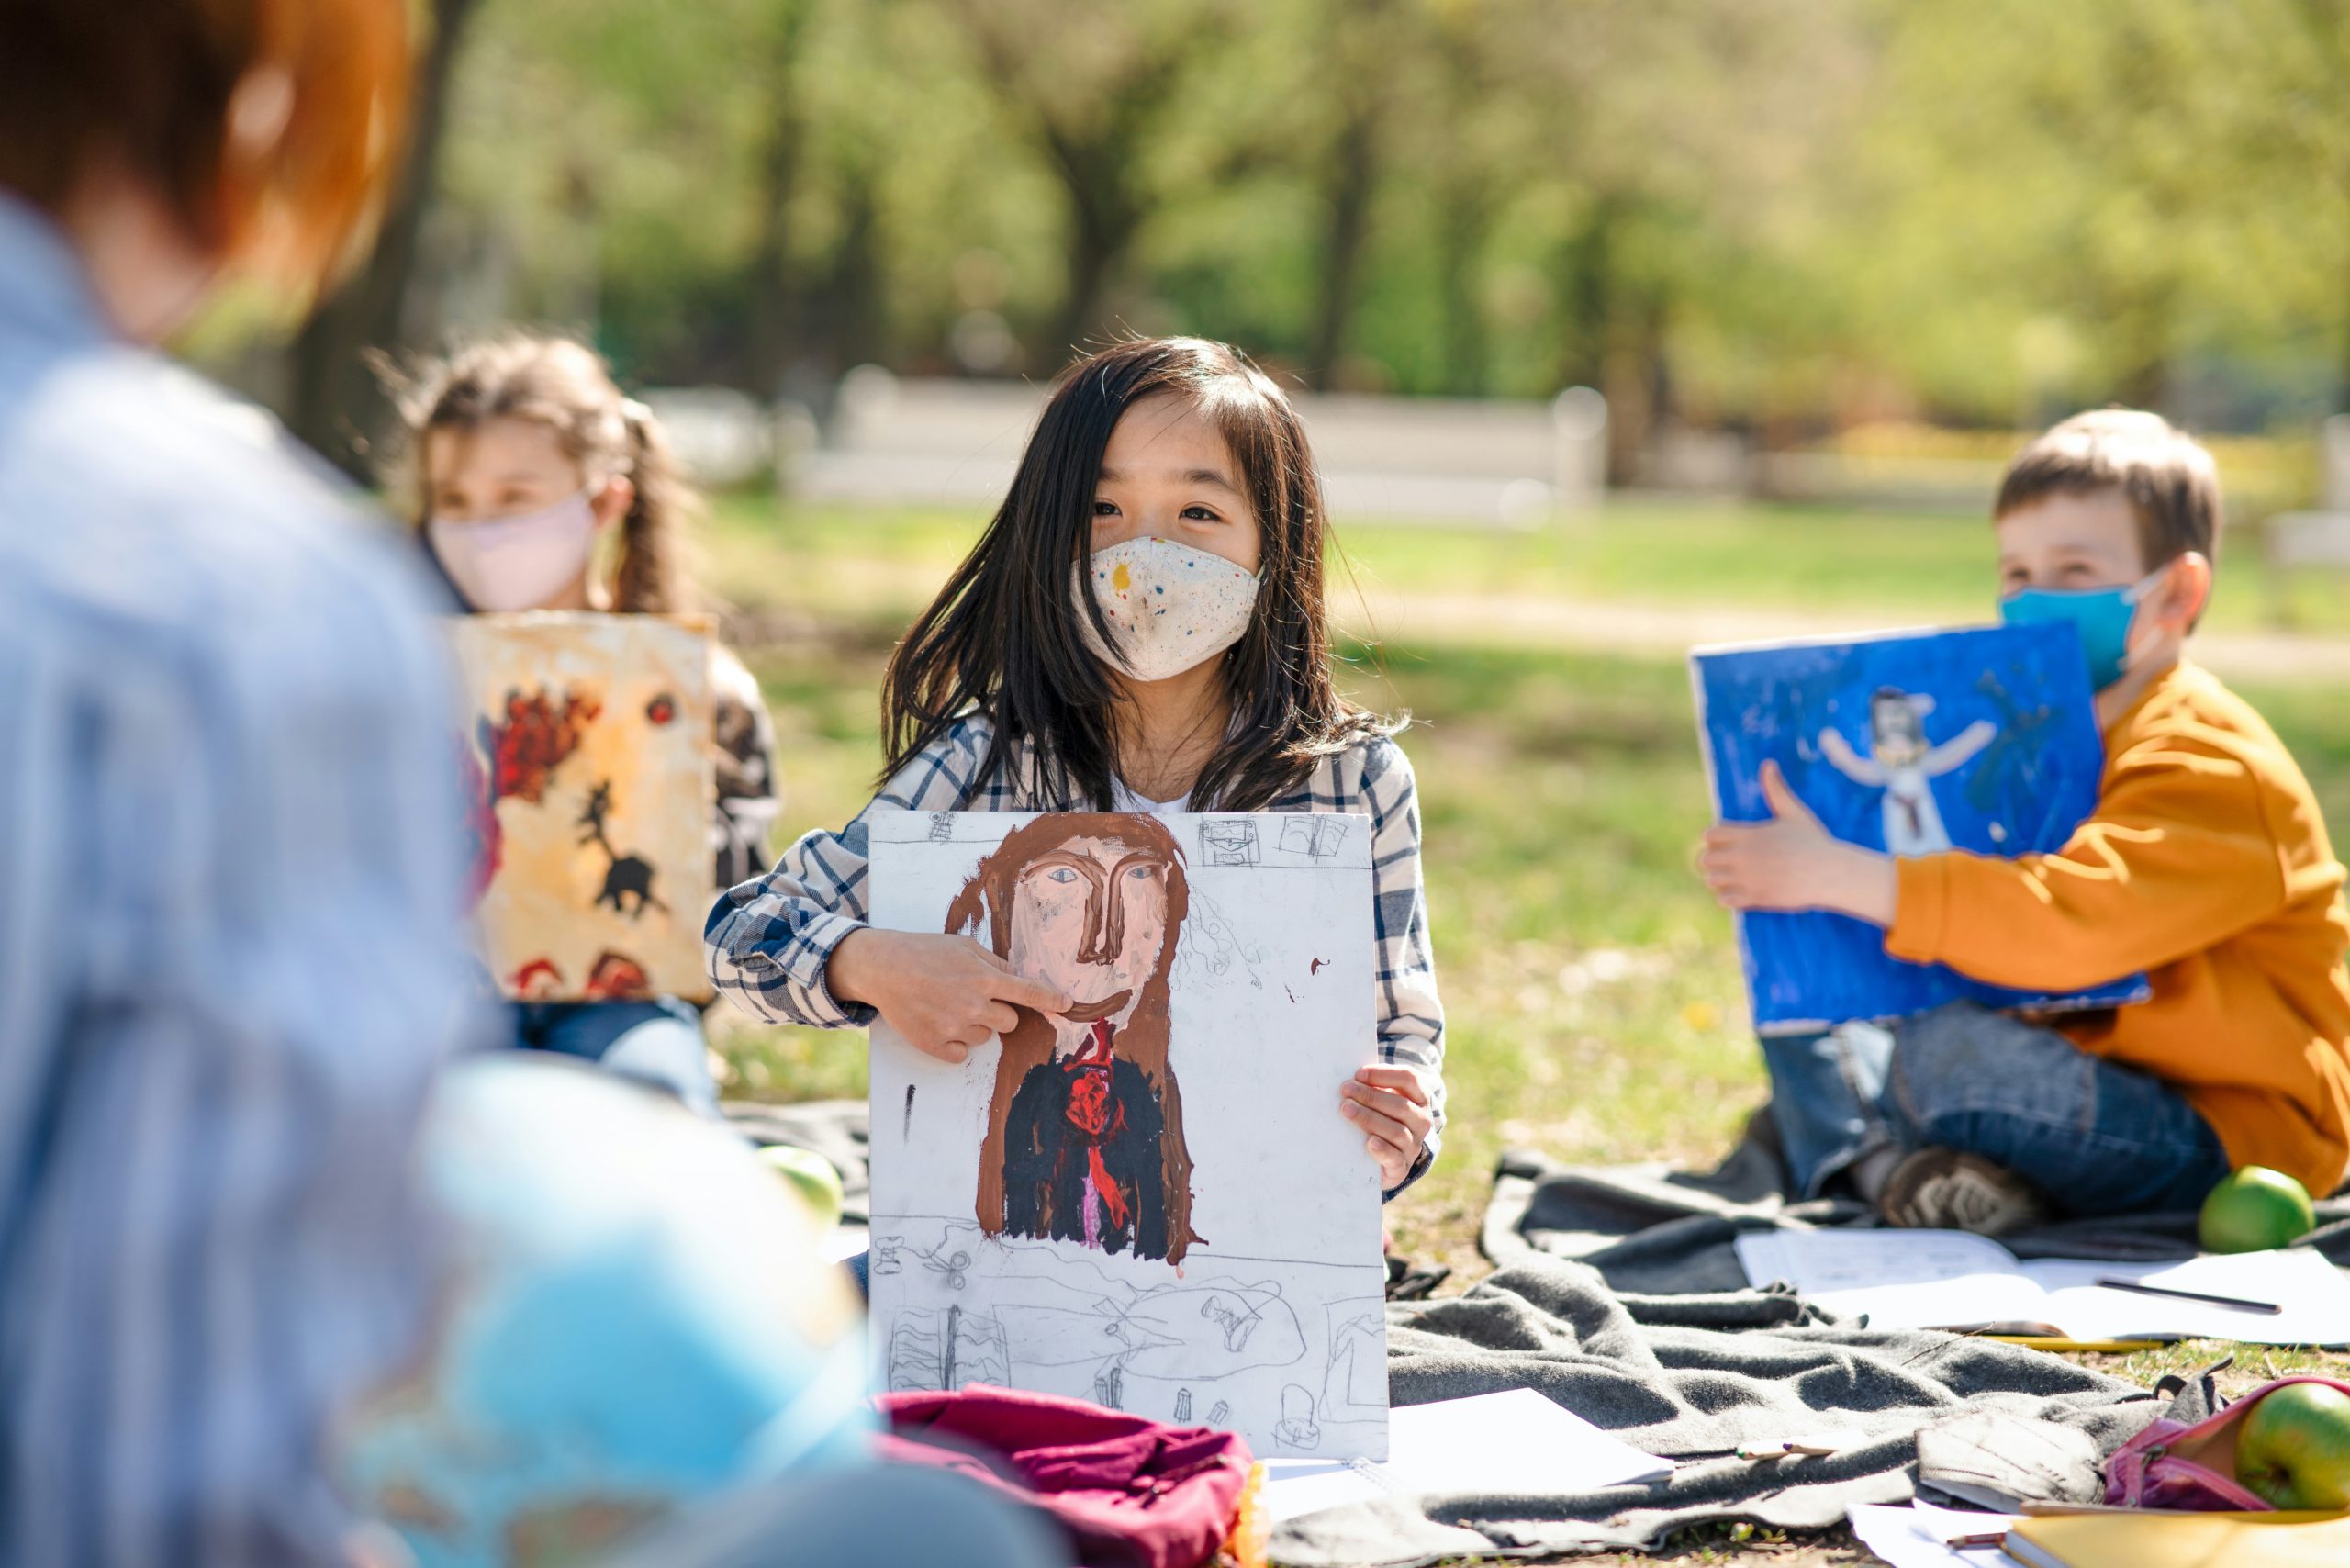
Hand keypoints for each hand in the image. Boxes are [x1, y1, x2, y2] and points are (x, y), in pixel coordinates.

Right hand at [827, 928, 1070, 1063]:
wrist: (883, 968)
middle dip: (999, 1012)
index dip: (1052, 1000)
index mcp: (984, 978)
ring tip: (947, 1006)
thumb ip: (995, 963)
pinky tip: (939, 1024)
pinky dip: (954, 1044)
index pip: (1029, 993)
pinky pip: (961, 1055)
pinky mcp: (935, 1045)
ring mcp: (954, 1027)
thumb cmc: (925, 951)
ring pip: (985, 1037)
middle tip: (972, 997)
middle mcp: (974, 1005)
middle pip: (1010, 1023)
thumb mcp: (964, 946)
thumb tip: (1018, 978)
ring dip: (974, 1026)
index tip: (1067, 1005)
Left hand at [1342, 1064, 1434, 1189]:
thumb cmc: (1381, 1118)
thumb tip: (1350, 1079)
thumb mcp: (1383, 1100)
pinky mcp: (1401, 1167)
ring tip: (1346, 1110)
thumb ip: (1373, 1087)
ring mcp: (1414, 1145)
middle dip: (1371, 1096)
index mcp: (1420, 1098)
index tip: (1358, 1074)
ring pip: (1397, 1131)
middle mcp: (1421, 1121)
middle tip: (1346, 1090)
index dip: (1384, 1074)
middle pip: (1401, 1106)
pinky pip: (1395, 1158)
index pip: (1409, 1079)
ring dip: (1369, 1118)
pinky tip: (1368, 1141)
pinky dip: (1382, 1150)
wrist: (1387, 1159)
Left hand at [1698, 760, 1897, 924]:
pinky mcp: (1755, 898)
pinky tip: (1742, 891)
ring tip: (1734, 877)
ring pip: (1712, 881)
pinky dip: (1728, 897)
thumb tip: (1768, 764)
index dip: (1715, 838)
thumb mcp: (1793, 812)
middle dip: (1714, 859)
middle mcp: (1742, 857)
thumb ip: (1775, 789)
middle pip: (1705, 859)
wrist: (1830, 873)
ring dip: (1719, 879)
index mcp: (1748, 835)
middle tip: (1728, 861)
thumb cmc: (1813, 841)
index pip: (1709, 836)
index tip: (1727, 842)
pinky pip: (1725, 900)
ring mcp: (1747, 879)